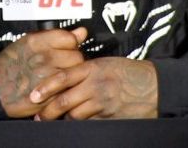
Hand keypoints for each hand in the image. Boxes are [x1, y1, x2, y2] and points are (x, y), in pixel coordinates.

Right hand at [0, 27, 87, 117]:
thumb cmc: (12, 64)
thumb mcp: (30, 42)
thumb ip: (57, 36)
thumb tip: (82, 32)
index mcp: (37, 43)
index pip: (70, 39)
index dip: (70, 44)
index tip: (65, 49)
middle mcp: (43, 58)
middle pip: (76, 57)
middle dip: (72, 61)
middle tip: (63, 65)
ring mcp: (46, 77)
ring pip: (74, 74)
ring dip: (71, 76)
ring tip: (59, 76)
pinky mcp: (48, 95)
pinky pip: (67, 89)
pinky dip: (65, 89)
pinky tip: (57, 87)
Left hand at [30, 57, 157, 119]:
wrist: (155, 85)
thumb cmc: (130, 72)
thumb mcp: (106, 63)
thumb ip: (86, 70)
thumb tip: (66, 78)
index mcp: (93, 68)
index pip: (63, 77)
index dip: (45, 87)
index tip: (33, 96)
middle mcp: (96, 85)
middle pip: (64, 100)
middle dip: (48, 111)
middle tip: (39, 117)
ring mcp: (103, 102)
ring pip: (75, 115)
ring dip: (65, 119)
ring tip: (57, 121)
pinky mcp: (109, 116)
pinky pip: (89, 123)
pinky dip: (82, 124)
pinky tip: (78, 123)